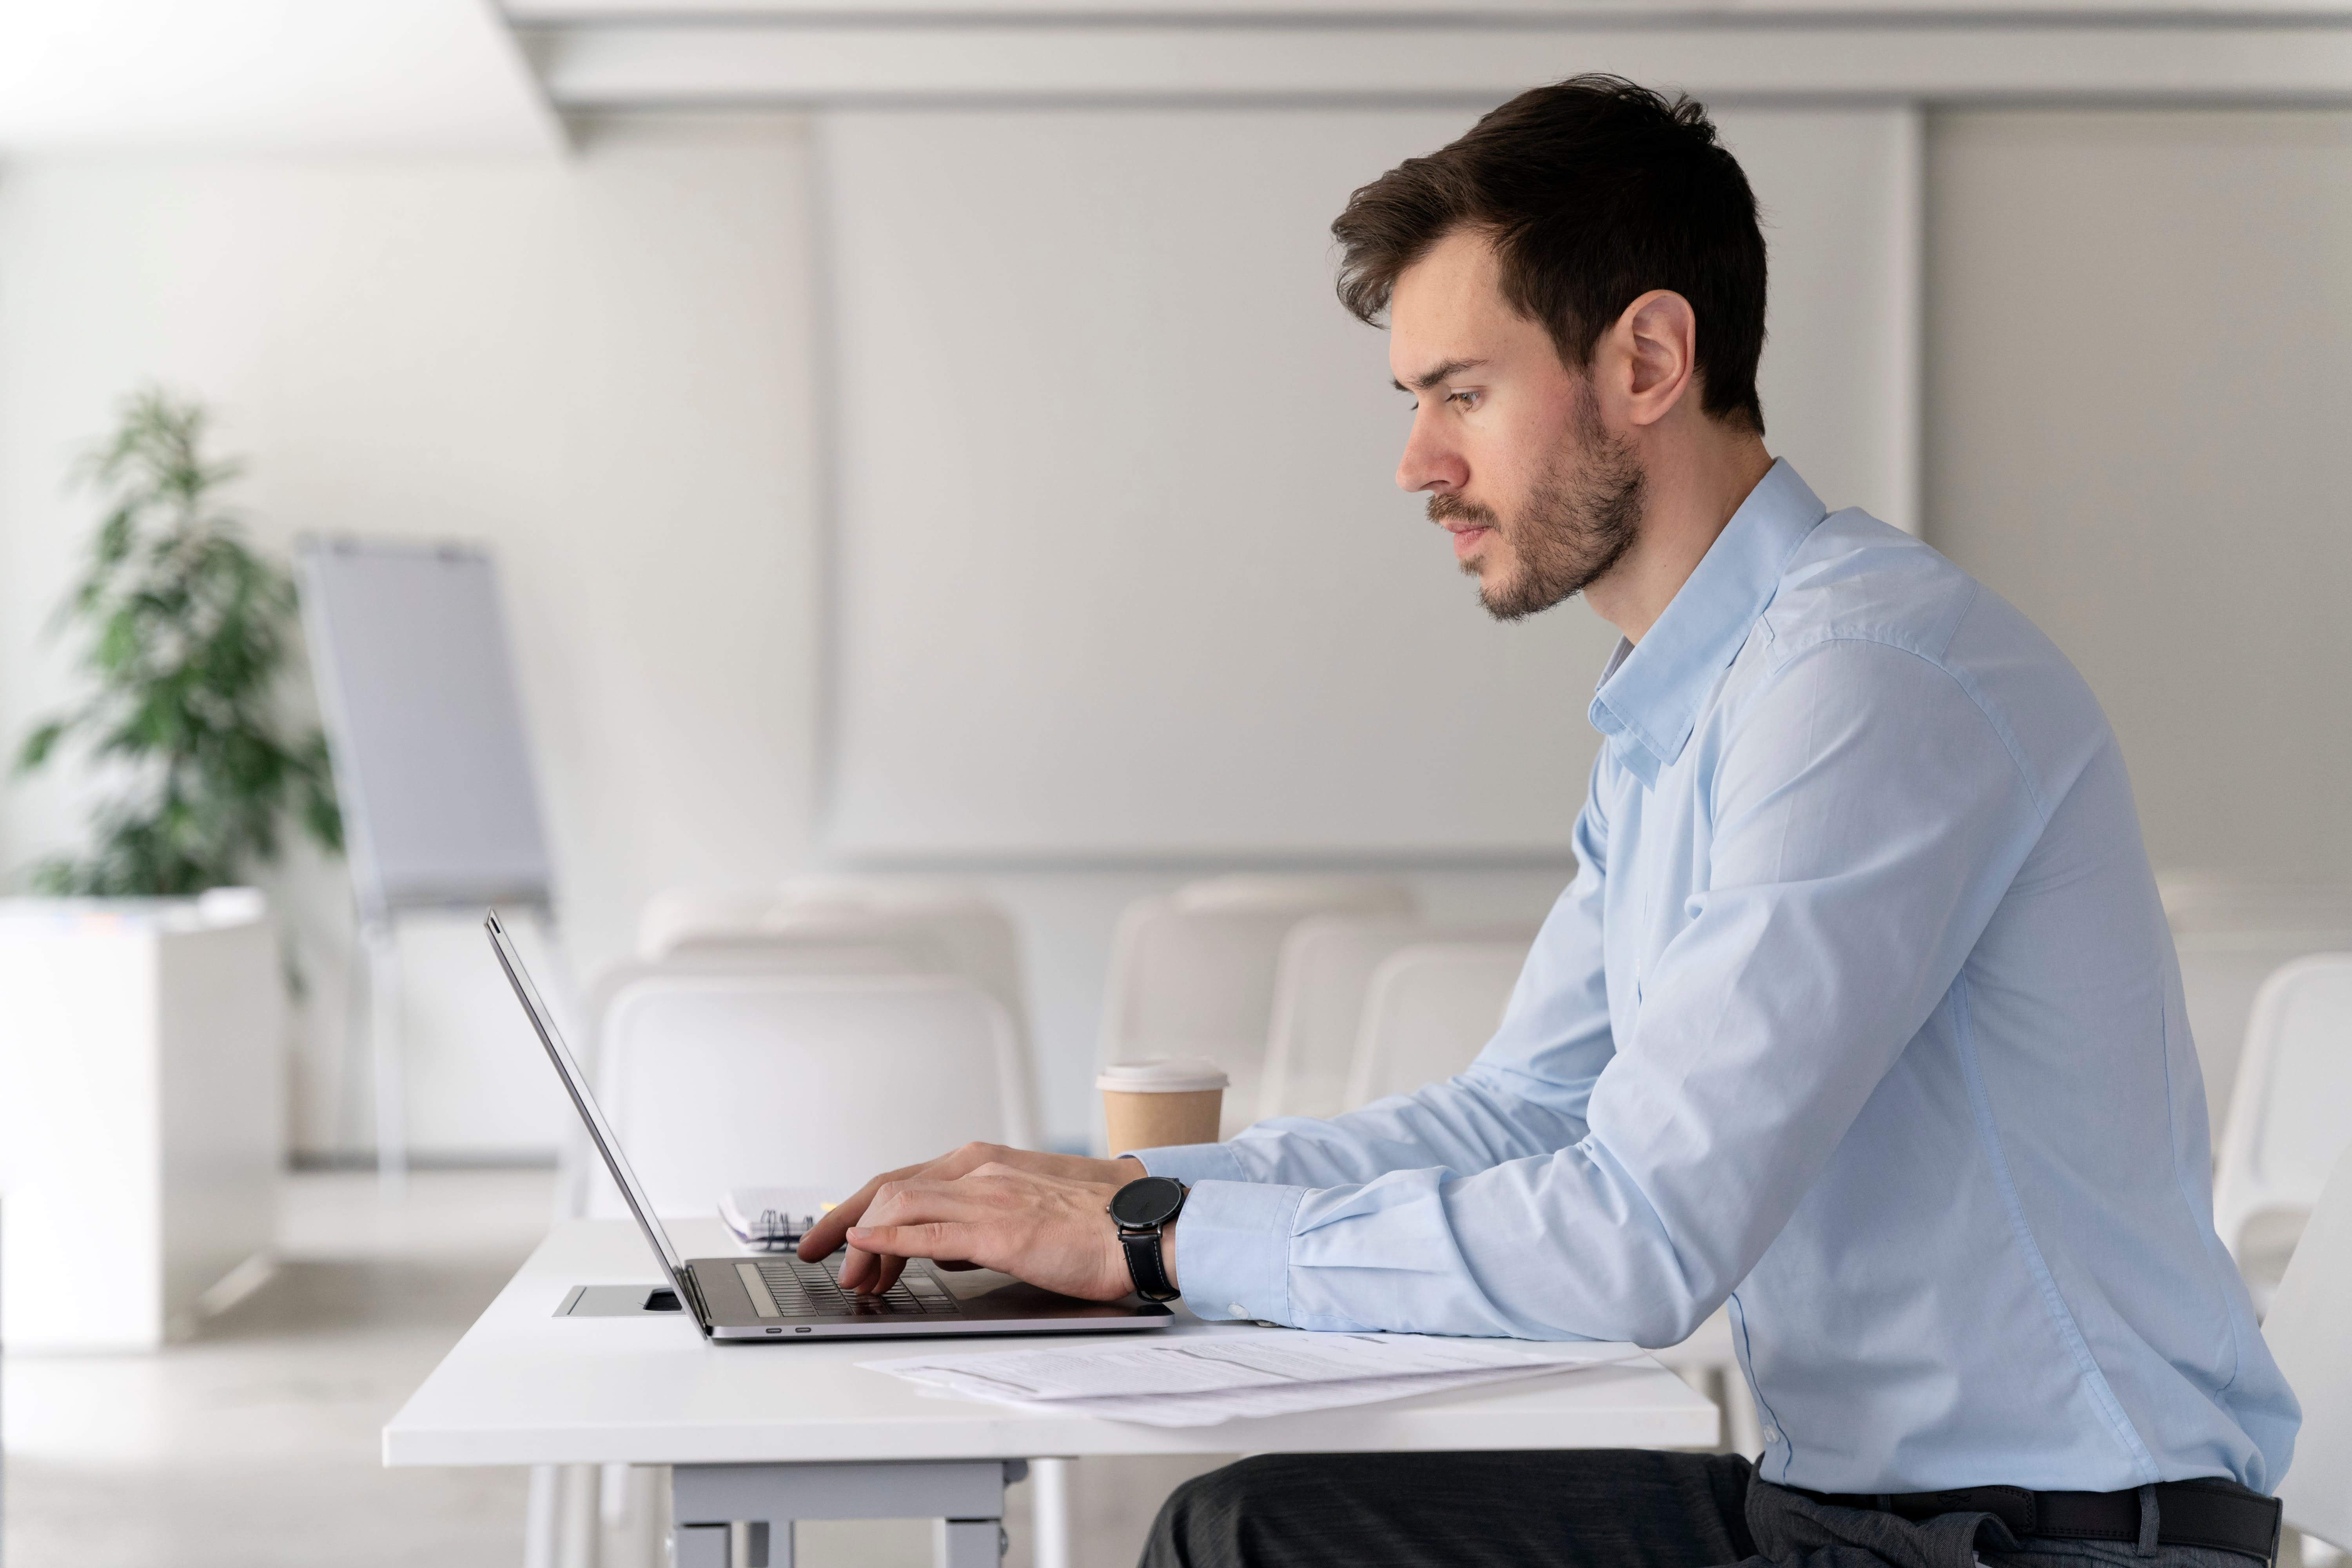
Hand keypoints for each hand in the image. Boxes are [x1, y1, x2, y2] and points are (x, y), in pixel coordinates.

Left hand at [798, 1143, 1141, 1293]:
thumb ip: (977, 1225)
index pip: (904, 1181)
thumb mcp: (1021, 1216)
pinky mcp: (1001, 1229)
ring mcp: (987, 1197)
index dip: (861, 1207)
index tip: (834, 1233)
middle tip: (815, 1252)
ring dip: (863, 1242)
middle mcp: (979, 1171)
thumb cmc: (1090, 1227)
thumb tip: (940, 1248)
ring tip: (847, 1272)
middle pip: (890, 1188)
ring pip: (902, 1206)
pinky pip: (931, 1233)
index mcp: (984, 1165)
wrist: (1138, 1227)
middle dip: (844, 1220)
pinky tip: (867, 1252)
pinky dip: (891, 1242)